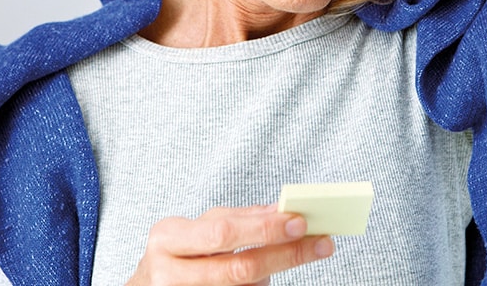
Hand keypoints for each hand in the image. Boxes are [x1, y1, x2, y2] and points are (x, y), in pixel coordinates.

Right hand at [126, 204, 333, 285]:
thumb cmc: (182, 252)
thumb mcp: (201, 229)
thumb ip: (240, 220)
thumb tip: (284, 210)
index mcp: (168, 237)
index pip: (225, 232)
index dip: (265, 228)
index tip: (301, 222)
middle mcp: (167, 270)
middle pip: (238, 268)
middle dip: (283, 255)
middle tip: (319, 243)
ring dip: (274, 274)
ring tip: (299, 255)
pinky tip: (272, 275)